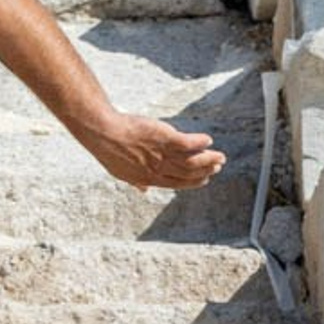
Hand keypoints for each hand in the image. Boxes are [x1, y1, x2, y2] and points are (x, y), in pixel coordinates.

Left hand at [82, 112, 226, 190]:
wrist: (104, 133)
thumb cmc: (110, 150)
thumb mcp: (121, 172)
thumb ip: (136, 181)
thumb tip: (142, 190)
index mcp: (150, 178)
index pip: (178, 184)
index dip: (193, 182)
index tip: (205, 180)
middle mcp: (159, 169)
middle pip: (189, 173)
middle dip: (205, 171)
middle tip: (217, 166)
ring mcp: (162, 154)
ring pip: (192, 161)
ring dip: (208, 159)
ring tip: (219, 156)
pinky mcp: (165, 138)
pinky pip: (188, 143)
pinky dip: (200, 143)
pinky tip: (207, 140)